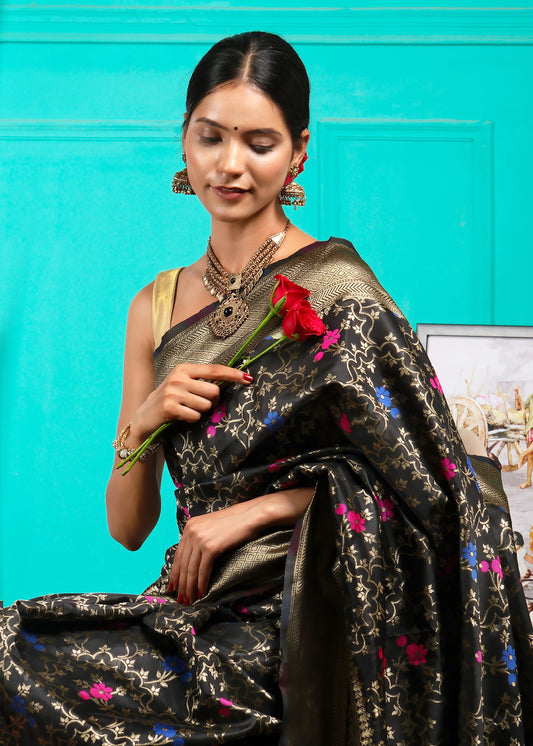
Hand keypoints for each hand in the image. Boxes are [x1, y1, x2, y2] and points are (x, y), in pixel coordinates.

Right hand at [130, 363, 251, 443]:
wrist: (143, 417)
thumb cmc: (169, 400)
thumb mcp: (182, 384)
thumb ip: (201, 381)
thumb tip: (229, 381)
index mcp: (184, 368)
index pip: (214, 370)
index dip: (233, 374)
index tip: (248, 378)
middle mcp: (178, 377)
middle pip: (214, 391)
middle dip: (212, 401)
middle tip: (200, 404)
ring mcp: (173, 392)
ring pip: (206, 405)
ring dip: (201, 411)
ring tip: (187, 410)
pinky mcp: (170, 407)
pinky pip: (195, 416)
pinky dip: (192, 420)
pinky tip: (181, 417)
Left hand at [168, 487, 313, 602]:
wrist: (251, 516)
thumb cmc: (235, 523)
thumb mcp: (211, 528)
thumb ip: (200, 539)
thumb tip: (194, 560)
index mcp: (190, 526)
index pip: (178, 554)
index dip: (175, 572)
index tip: (173, 586)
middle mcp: (191, 531)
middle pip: (183, 563)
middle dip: (182, 584)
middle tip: (182, 598)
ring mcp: (200, 539)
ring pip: (191, 569)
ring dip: (190, 587)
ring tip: (190, 600)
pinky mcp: (211, 547)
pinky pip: (203, 570)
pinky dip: (202, 583)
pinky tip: (202, 593)